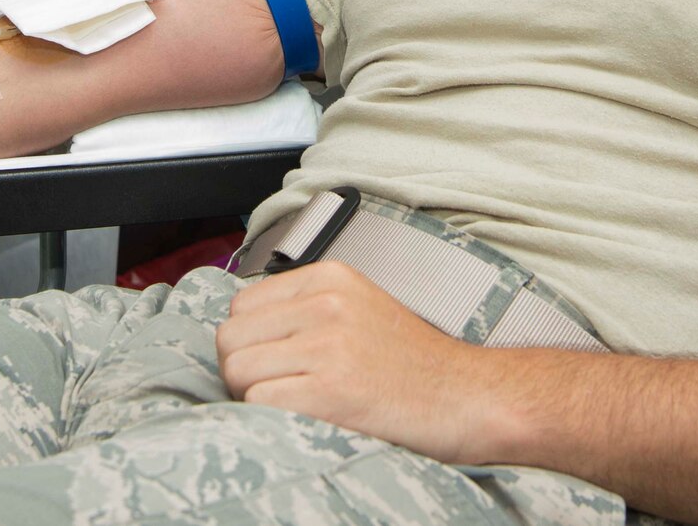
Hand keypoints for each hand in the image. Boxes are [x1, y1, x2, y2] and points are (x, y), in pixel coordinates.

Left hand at [216, 260, 501, 463]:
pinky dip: (272, 419)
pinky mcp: (330, 389)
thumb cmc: (413, 364)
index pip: (240, 305)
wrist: (467, 397)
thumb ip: (304, 308)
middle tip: (282, 388)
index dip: (250, 342)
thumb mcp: (358, 308)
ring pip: (238, 371)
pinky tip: (309, 418)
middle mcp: (325, 303)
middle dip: (245, 370)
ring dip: (255, 397)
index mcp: (329, 277)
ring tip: (298, 403)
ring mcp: (328, 345)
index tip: (274, 362)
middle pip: (230, 338)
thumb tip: (241, 329)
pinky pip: (259, 403)